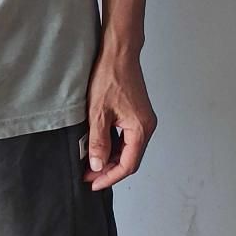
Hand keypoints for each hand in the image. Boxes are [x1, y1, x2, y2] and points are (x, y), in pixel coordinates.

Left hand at [84, 47, 156, 191]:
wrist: (119, 53)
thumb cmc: (110, 76)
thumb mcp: (98, 112)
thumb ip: (99, 141)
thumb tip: (97, 165)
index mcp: (141, 128)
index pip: (128, 164)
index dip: (109, 176)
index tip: (93, 182)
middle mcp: (146, 126)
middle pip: (130, 159)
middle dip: (109, 169)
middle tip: (88, 175)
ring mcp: (142, 120)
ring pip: (128, 149)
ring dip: (110, 158)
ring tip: (91, 163)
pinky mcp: (136, 114)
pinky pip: (127, 137)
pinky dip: (113, 145)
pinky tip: (99, 147)